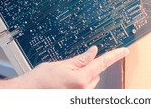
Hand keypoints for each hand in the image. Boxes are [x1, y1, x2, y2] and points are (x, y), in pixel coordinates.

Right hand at [11, 46, 128, 88]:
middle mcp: (83, 91)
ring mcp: (80, 98)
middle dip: (88, 69)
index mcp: (80, 79)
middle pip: (96, 74)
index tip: (125, 50)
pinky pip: (85, 91)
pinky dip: (79, 87)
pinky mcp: (77, 101)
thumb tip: (93, 52)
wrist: (25, 94)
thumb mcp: (60, 65)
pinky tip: (65, 86)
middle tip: (69, 69)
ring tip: (63, 80)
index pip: (102, 63)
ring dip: (83, 79)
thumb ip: (80, 60)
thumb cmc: (39, 81)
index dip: (115, 55)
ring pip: (91, 83)